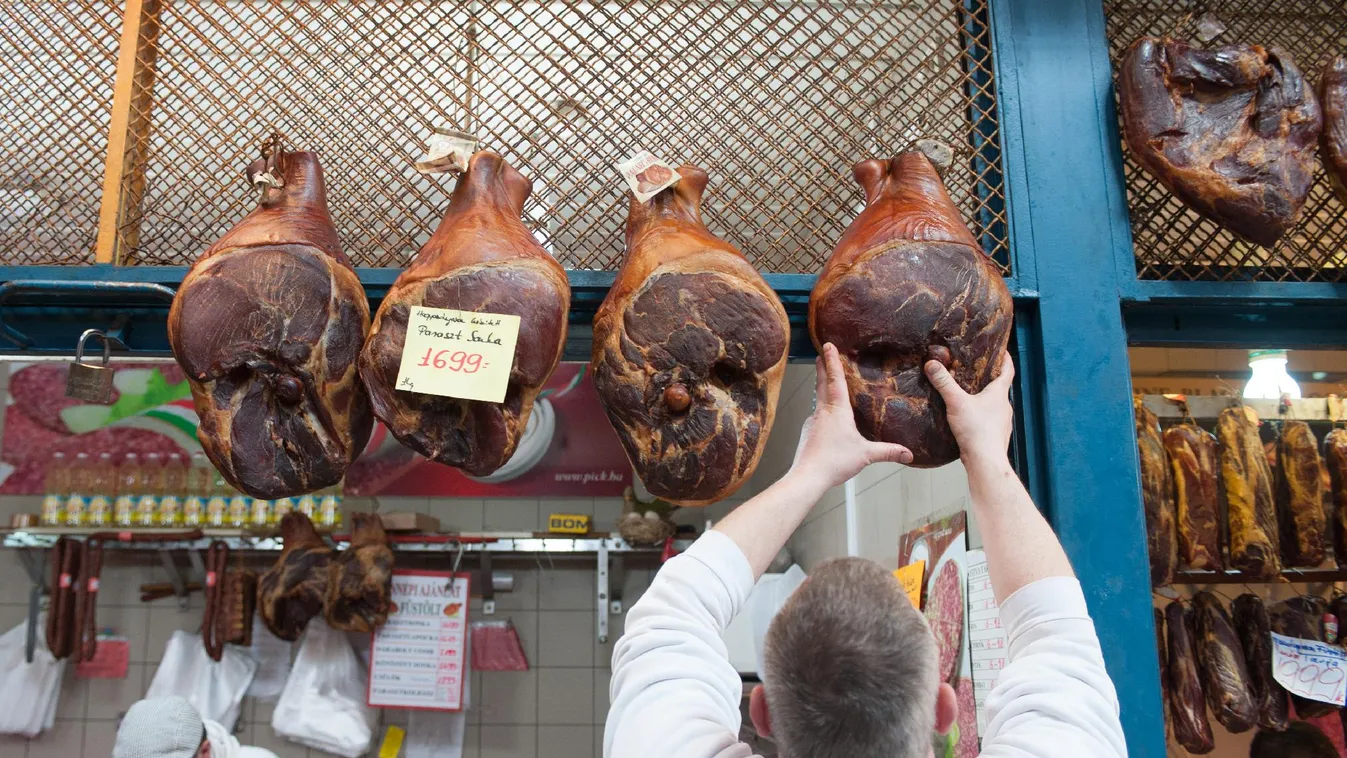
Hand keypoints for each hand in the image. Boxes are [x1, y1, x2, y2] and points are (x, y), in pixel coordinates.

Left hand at [790, 343, 913, 487]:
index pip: (835, 379)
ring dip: (821, 387)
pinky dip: (821, 409)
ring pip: (818, 399)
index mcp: (837, 410)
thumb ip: (888, 451)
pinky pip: (816, 416)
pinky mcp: (808, 433)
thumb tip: (908, 454)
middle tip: (821, 354)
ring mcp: (813, 422)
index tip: (827, 345)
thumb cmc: (834, 462)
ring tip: (826, 381)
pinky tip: (827, 417)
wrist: (807, 476)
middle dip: (823, 367)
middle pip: (822, 384)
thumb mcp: (865, 455)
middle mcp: (823, 411)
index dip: (833, 360)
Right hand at [924, 351, 1014, 468]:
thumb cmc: (977, 430)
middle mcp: (1004, 407)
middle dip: (988, 379)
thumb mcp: (956, 401)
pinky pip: (988, 420)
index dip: (1005, 358)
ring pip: (994, 405)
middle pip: (999, 387)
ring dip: (983, 399)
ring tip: (967, 395)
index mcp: (999, 394)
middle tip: (975, 372)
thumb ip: (943, 382)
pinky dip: (980, 416)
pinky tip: (967, 419)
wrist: (985, 460)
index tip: (1001, 350)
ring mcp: (1002, 422)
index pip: (1008, 370)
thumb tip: (932, 364)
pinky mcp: (995, 435)